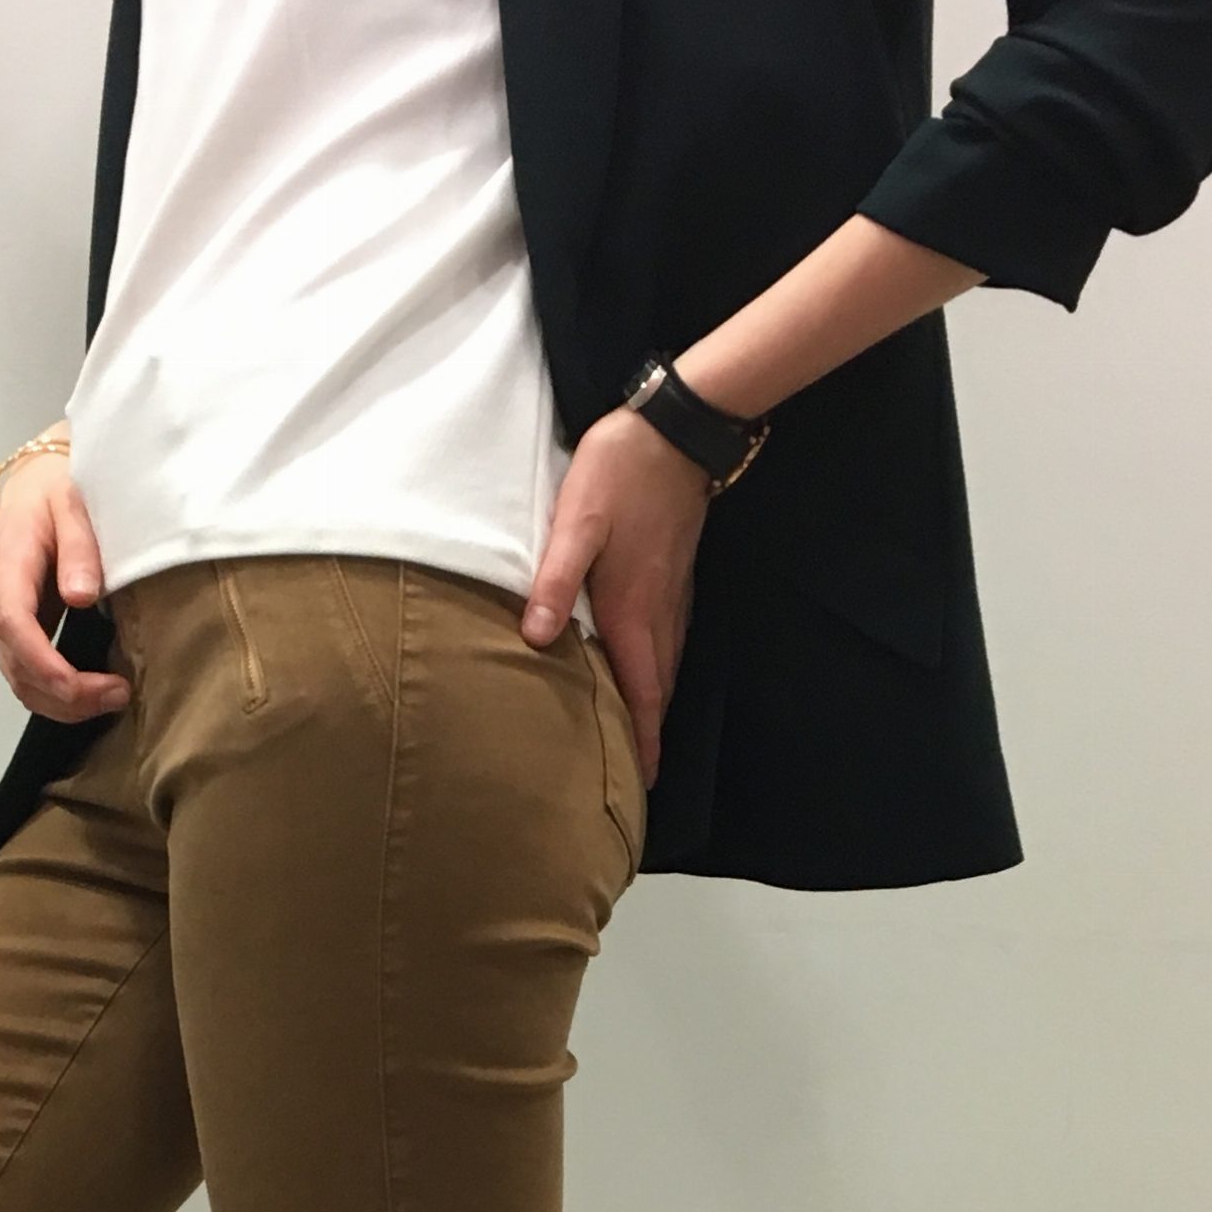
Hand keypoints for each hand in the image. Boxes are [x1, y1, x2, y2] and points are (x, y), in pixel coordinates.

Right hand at [0, 451, 130, 721]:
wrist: (36, 482)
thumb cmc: (58, 488)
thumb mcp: (74, 504)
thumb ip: (78, 548)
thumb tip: (81, 596)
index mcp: (6, 563)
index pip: (14, 625)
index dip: (44, 665)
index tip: (83, 688)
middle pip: (14, 664)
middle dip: (63, 694)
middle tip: (118, 695)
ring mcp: (0, 615)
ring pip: (17, 678)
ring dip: (60, 702)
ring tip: (112, 698)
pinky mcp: (14, 627)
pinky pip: (26, 671)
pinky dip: (56, 693)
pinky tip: (91, 693)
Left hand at [522, 402, 709, 789]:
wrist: (675, 432)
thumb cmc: (618, 474)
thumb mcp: (576, 523)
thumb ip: (555, 581)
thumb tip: (535, 640)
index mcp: (632, 607)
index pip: (642, 690)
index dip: (644, 737)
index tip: (643, 779)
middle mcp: (658, 609)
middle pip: (659, 685)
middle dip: (652, 731)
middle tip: (643, 773)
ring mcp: (672, 591)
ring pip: (667, 661)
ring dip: (658, 700)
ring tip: (645, 732)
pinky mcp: (675, 572)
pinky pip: (671, 636)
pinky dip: (662, 665)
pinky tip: (651, 666)